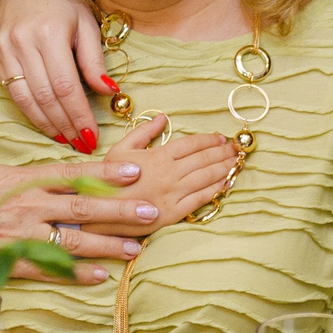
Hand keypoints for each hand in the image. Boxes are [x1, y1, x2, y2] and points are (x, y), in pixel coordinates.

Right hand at [0, 0, 112, 152]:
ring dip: (46, 124)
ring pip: (25, 98)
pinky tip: (46, 124)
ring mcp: (4, 50)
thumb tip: (110, 92)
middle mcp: (23, 43)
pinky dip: (30, 112)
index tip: (93, 136)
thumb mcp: (87, 24)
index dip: (79, 115)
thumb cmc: (63, 2)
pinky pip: (12, 91)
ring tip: (65, 140)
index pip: (66, 86)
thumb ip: (95, 61)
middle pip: (46, 96)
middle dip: (65, 125)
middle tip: (82, 145)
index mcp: (49, 34)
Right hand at [0, 149, 156, 283]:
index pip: (71, 172)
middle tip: (152, 210)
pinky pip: (49, 270)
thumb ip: (13, 171)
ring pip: (72, 240)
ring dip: (108, 245)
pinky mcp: (6, 264)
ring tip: (138, 247)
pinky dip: (75, 274)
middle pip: (83, 206)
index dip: (106, 171)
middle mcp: (24, 206)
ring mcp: (17, 236)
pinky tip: (100, 277)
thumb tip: (35, 170)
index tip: (136, 168)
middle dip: (121, 209)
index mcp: (18, 178)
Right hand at [116, 117, 241, 226]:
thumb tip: (163, 118)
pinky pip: (200, 199)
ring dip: (224, 168)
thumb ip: (143, 132)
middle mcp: (169, 174)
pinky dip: (215, 189)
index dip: (209, 139)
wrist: (95, 213)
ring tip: (236, 162)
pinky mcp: (173, 214)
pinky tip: (226, 183)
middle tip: (237, 148)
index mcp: (157, 156)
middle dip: (223, 152)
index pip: (191, 144)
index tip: (221, 137)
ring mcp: (172, 194)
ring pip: (206, 177)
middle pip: (204, 159)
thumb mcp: (119, 151)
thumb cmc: (104, 181)